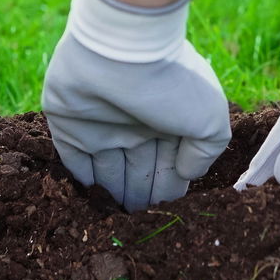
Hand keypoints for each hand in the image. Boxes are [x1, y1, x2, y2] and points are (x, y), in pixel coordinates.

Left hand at [43, 0, 230, 211]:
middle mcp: (136, 123)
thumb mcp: (209, 119)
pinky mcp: (70, 124)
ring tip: (117, 225)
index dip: (170, 191)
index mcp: (168, 120)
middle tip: (140, 230)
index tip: (170, 218)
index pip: (169, 166)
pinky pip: (74, 161)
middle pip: (139, 170)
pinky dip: (82, 183)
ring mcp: (102, 123)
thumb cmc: (172, 83)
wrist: (122, 48)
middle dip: (141, 198)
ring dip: (115, 196)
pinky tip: (90, 205)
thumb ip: (204, 153)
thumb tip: (187, 174)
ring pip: (109, 170)